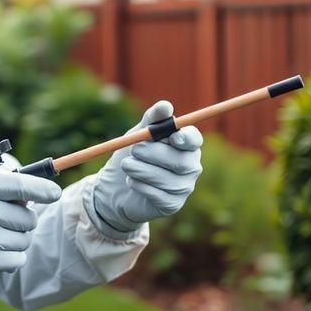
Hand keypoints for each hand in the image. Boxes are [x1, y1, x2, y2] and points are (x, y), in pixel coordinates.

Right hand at [0, 169, 61, 287]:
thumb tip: (35, 193)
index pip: (22, 185)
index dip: (44, 190)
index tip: (54, 194)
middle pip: (28, 217)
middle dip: (21, 222)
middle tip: (0, 223)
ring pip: (24, 240)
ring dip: (15, 242)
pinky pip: (17, 260)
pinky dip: (10, 259)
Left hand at [92, 101, 202, 233]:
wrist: (116, 187)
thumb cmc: (133, 155)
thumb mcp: (138, 134)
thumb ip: (152, 120)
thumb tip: (166, 106)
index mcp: (186, 145)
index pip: (194, 140)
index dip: (186, 138)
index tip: (172, 136)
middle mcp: (190, 166)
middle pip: (182, 161)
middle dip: (155, 154)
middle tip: (134, 149)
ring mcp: (183, 187)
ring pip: (168, 179)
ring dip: (142, 170)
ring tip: (126, 165)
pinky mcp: (172, 204)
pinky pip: (159, 195)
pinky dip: (140, 185)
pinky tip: (131, 181)